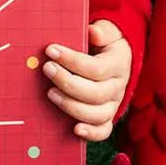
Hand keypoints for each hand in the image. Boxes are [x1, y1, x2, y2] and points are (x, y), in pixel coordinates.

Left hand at [43, 20, 131, 141]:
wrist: (115, 58)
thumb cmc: (104, 44)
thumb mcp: (107, 31)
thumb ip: (102, 31)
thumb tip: (92, 32)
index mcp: (118, 64)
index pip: (96, 68)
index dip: (72, 60)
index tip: (50, 50)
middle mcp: (118, 87)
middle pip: (95, 93)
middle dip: (67, 82)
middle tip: (47, 69)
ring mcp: (112, 104)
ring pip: (97, 114)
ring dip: (71, 106)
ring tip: (50, 93)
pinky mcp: (106, 117)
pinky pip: (103, 131)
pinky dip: (91, 133)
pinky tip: (75, 129)